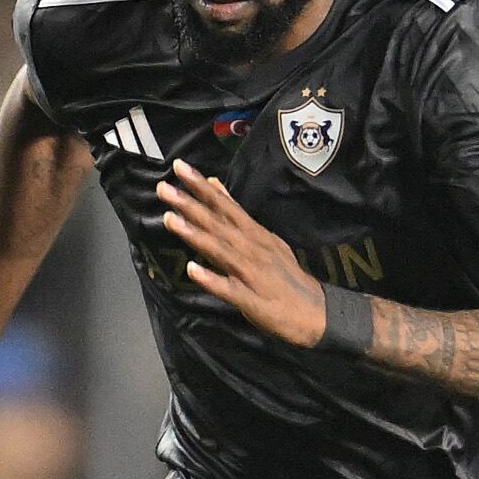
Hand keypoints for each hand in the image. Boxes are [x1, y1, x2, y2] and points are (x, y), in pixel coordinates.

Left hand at [156, 160, 327, 348]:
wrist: (315, 312)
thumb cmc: (285, 275)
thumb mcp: (265, 238)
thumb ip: (236, 214)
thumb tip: (215, 185)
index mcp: (255, 234)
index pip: (225, 205)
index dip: (202, 187)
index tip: (179, 167)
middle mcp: (252, 249)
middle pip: (218, 224)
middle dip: (191, 205)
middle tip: (164, 188)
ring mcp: (251, 273)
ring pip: (220, 251)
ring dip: (196, 235)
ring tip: (170, 220)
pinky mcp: (251, 299)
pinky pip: (228, 288)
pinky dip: (211, 278)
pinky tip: (192, 270)